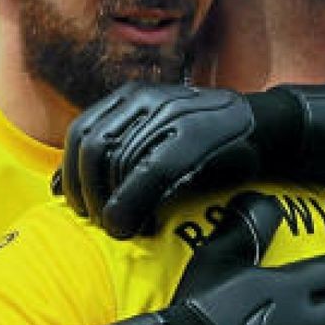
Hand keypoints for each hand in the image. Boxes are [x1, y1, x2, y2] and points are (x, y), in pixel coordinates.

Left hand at [56, 82, 324, 237]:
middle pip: (92, 148)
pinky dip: (131, 205)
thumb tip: (58, 189)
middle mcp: (147, 98)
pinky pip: (148, 171)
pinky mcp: (193, 135)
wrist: (266, 129)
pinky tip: (134, 227)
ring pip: (117, 161)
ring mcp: (170, 113)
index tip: (79, 208)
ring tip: (122, 228)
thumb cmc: (208, 144)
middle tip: (99, 223)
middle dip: (87, 193)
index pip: (80, 133)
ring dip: (110, 205)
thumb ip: (111, 158)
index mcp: (131, 96)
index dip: (71, 176)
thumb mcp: (152, 144)